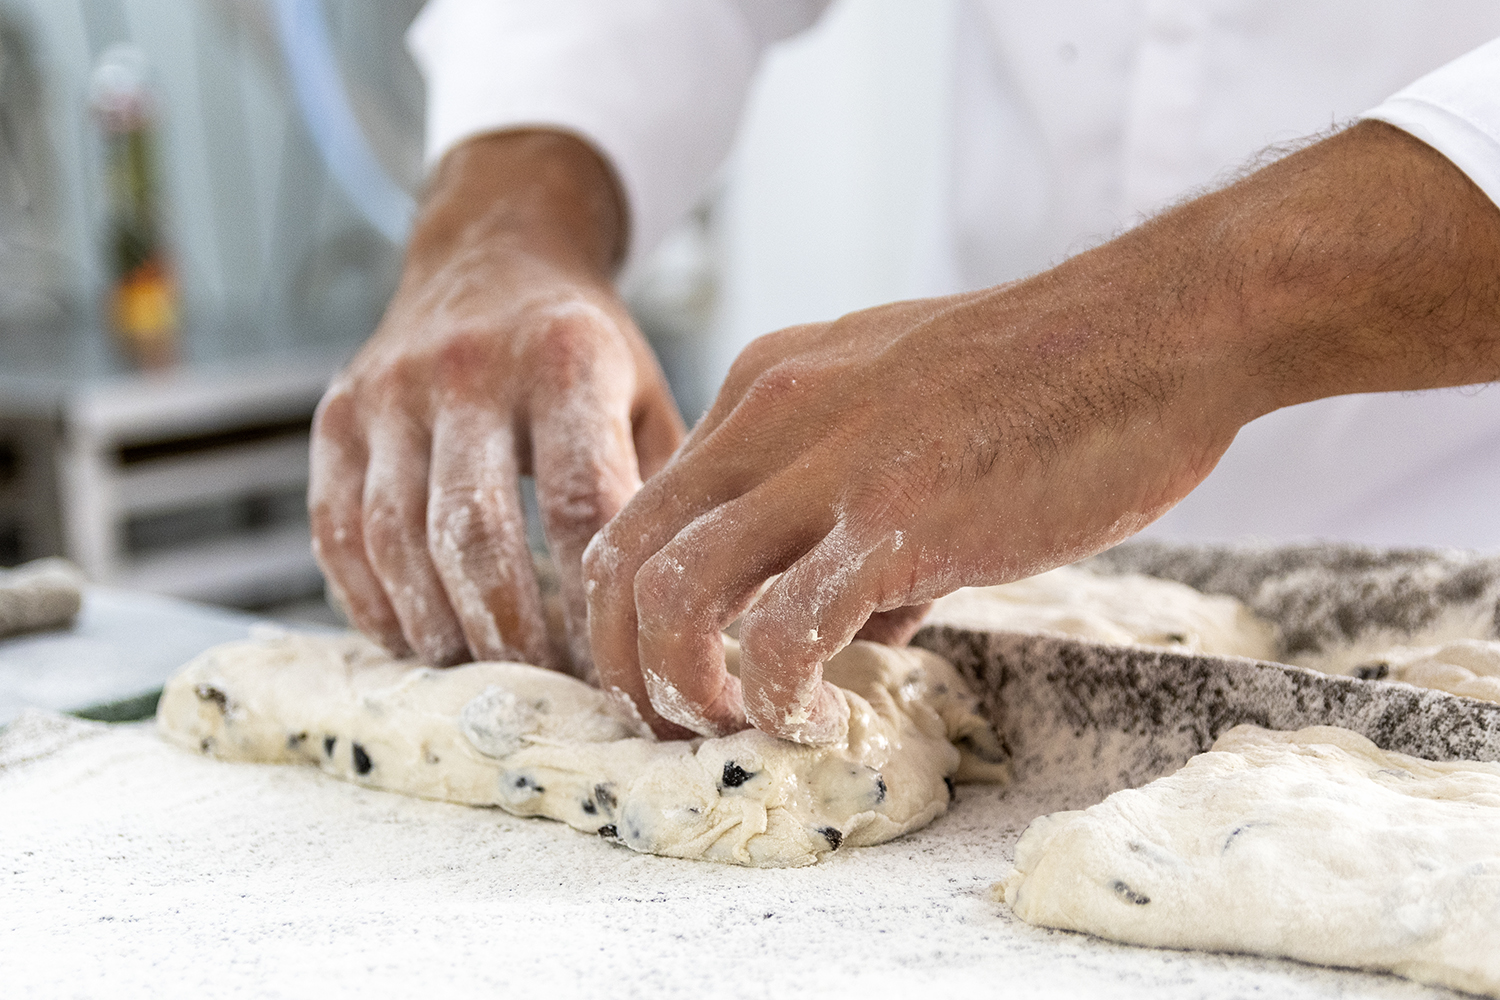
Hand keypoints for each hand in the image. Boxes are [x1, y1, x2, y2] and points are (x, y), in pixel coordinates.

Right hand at [310, 131, 683, 674]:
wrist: (494, 251)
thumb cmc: (588, 350)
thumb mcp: (647, 393)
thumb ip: (662, 491)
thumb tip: (693, 618)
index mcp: (565, 358)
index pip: (578, 500)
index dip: (592, 602)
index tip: (613, 667)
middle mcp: (468, 368)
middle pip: (475, 532)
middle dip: (510, 634)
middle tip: (542, 694)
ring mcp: (390, 390)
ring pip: (395, 540)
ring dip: (438, 628)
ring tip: (481, 679)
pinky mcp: (337, 414)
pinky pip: (337, 531)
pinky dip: (372, 602)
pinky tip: (416, 641)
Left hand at [584, 121, 1499, 742]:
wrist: (1156, 329)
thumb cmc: (1049, 380)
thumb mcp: (905, 420)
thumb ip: (852, 517)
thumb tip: (849, 632)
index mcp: (766, 387)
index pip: (645, 510)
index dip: (633, 609)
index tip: (668, 669)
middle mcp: (772, 417)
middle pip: (629, 557)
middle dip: (625, 662)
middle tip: (668, 722)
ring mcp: (831, 465)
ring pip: (676, 593)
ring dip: (680, 685)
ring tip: (724, 730)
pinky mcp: (900, 519)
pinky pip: (785, 628)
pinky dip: (774, 692)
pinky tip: (806, 719)